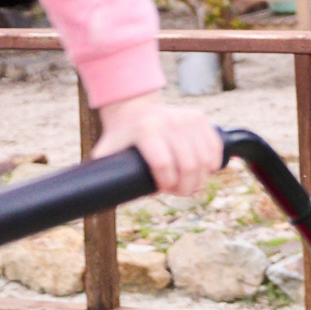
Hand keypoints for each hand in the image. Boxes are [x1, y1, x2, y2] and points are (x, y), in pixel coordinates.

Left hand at [93, 92, 222, 196]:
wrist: (134, 107)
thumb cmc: (120, 135)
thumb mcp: (106, 151)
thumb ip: (101, 174)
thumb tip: (95, 202)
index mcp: (146, 130)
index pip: (164, 164)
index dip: (167, 184)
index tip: (164, 190)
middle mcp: (170, 121)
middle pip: (189, 164)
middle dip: (186, 186)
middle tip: (178, 192)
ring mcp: (187, 118)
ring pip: (205, 159)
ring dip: (200, 178)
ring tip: (189, 184)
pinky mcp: (200, 117)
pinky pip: (214, 147)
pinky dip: (213, 164)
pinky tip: (205, 172)